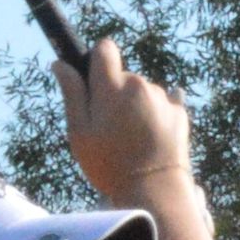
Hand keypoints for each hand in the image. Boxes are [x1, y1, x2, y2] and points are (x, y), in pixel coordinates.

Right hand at [55, 39, 190, 203]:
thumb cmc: (109, 165)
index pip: (104, 48)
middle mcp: (140, 85)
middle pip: (123, 76)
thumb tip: (60, 65)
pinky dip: (155, 117)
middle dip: (115, 93)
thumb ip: (72, 94)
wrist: (154, 191)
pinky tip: (150, 139)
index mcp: (112, 86)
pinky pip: (163, 105)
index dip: (97, 61)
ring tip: (131, 140)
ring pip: (143, 92)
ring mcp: (162, 98)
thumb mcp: (80, 133)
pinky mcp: (179, 112)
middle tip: (109, 128)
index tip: (94, 82)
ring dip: (136, 107)